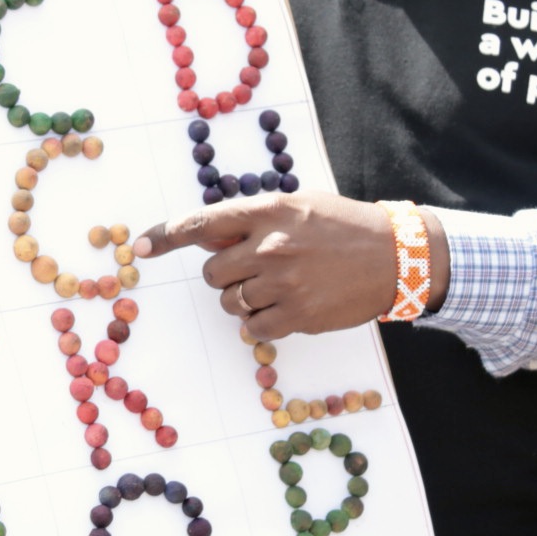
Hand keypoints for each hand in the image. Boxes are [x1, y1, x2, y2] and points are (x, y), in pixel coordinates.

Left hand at [132, 192, 397, 339]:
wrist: (395, 256)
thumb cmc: (343, 227)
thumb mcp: (298, 206)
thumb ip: (252, 220)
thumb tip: (208, 237)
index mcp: (268, 211)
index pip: (202, 223)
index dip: (166, 237)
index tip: (141, 247)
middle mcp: (271, 245)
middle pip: (213, 272)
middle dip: (227, 275)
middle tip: (257, 270)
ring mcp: (284, 282)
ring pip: (231, 302)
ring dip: (245, 300)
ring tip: (278, 288)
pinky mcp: (298, 315)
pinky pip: (253, 328)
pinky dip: (260, 323)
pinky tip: (285, 309)